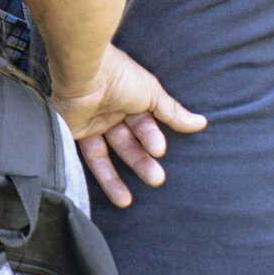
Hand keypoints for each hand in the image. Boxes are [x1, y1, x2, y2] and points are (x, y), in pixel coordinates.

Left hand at [52, 43, 206, 208]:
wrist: (83, 73)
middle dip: (140, 163)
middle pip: (126, 144)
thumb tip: (201, 123)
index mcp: (128, 100)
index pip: (143, 126)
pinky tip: (104, 190)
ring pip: (104, 155)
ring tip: (127, 202)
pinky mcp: (72, 132)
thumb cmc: (119, 76)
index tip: (159, 150)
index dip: (151, 139)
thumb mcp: (152, 94)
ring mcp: (89, 123)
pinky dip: (95, 174)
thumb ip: (173, 112)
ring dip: (115, 179)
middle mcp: (109, 112)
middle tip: (156, 180)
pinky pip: (84, 157)